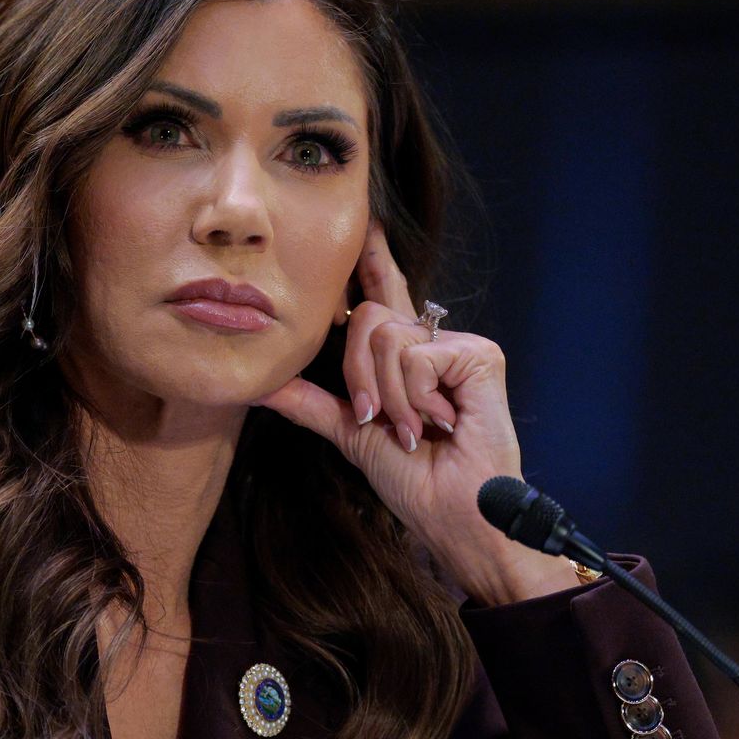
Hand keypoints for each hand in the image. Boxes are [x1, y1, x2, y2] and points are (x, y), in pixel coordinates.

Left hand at [251, 216, 575, 605]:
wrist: (455, 516)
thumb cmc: (416, 482)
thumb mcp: (352, 434)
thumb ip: (311, 403)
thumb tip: (259, 386)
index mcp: (406, 359)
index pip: (384, 296)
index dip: (373, 260)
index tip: (366, 223)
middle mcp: (433, 343)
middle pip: (368, 318)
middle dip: (359, 376)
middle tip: (381, 421)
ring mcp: (458, 345)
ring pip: (386, 336)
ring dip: (389, 396)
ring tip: (418, 429)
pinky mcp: (479, 353)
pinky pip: (415, 354)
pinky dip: (414, 396)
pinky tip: (441, 422)